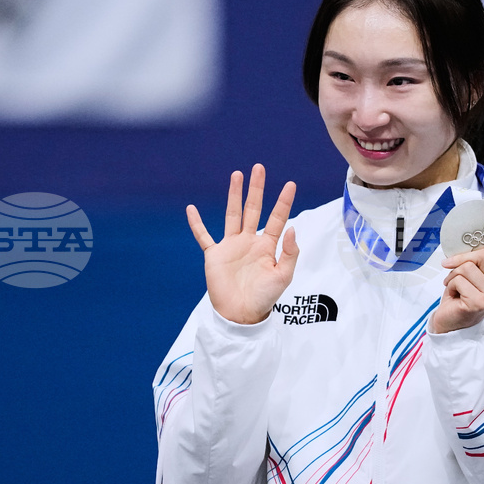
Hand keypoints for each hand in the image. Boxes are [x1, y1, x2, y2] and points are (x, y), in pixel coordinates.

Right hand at [186, 164, 298, 323]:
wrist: (242, 315)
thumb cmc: (265, 298)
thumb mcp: (283, 276)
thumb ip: (290, 252)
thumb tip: (292, 228)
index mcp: (267, 246)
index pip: (277, 218)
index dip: (283, 202)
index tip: (290, 184)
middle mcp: (249, 241)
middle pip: (254, 209)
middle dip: (257, 189)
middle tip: (259, 168)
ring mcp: (231, 246)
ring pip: (232, 215)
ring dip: (234, 195)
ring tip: (237, 175)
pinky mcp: (215, 255)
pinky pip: (204, 236)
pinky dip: (196, 224)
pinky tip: (191, 209)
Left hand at [430, 244, 483, 333]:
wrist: (450, 321)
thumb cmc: (461, 296)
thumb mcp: (475, 275)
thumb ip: (480, 261)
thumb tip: (470, 243)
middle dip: (463, 258)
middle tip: (453, 266)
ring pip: (467, 267)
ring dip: (453, 274)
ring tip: (455, 286)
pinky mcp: (478, 303)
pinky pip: (459, 280)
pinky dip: (450, 284)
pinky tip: (453, 295)